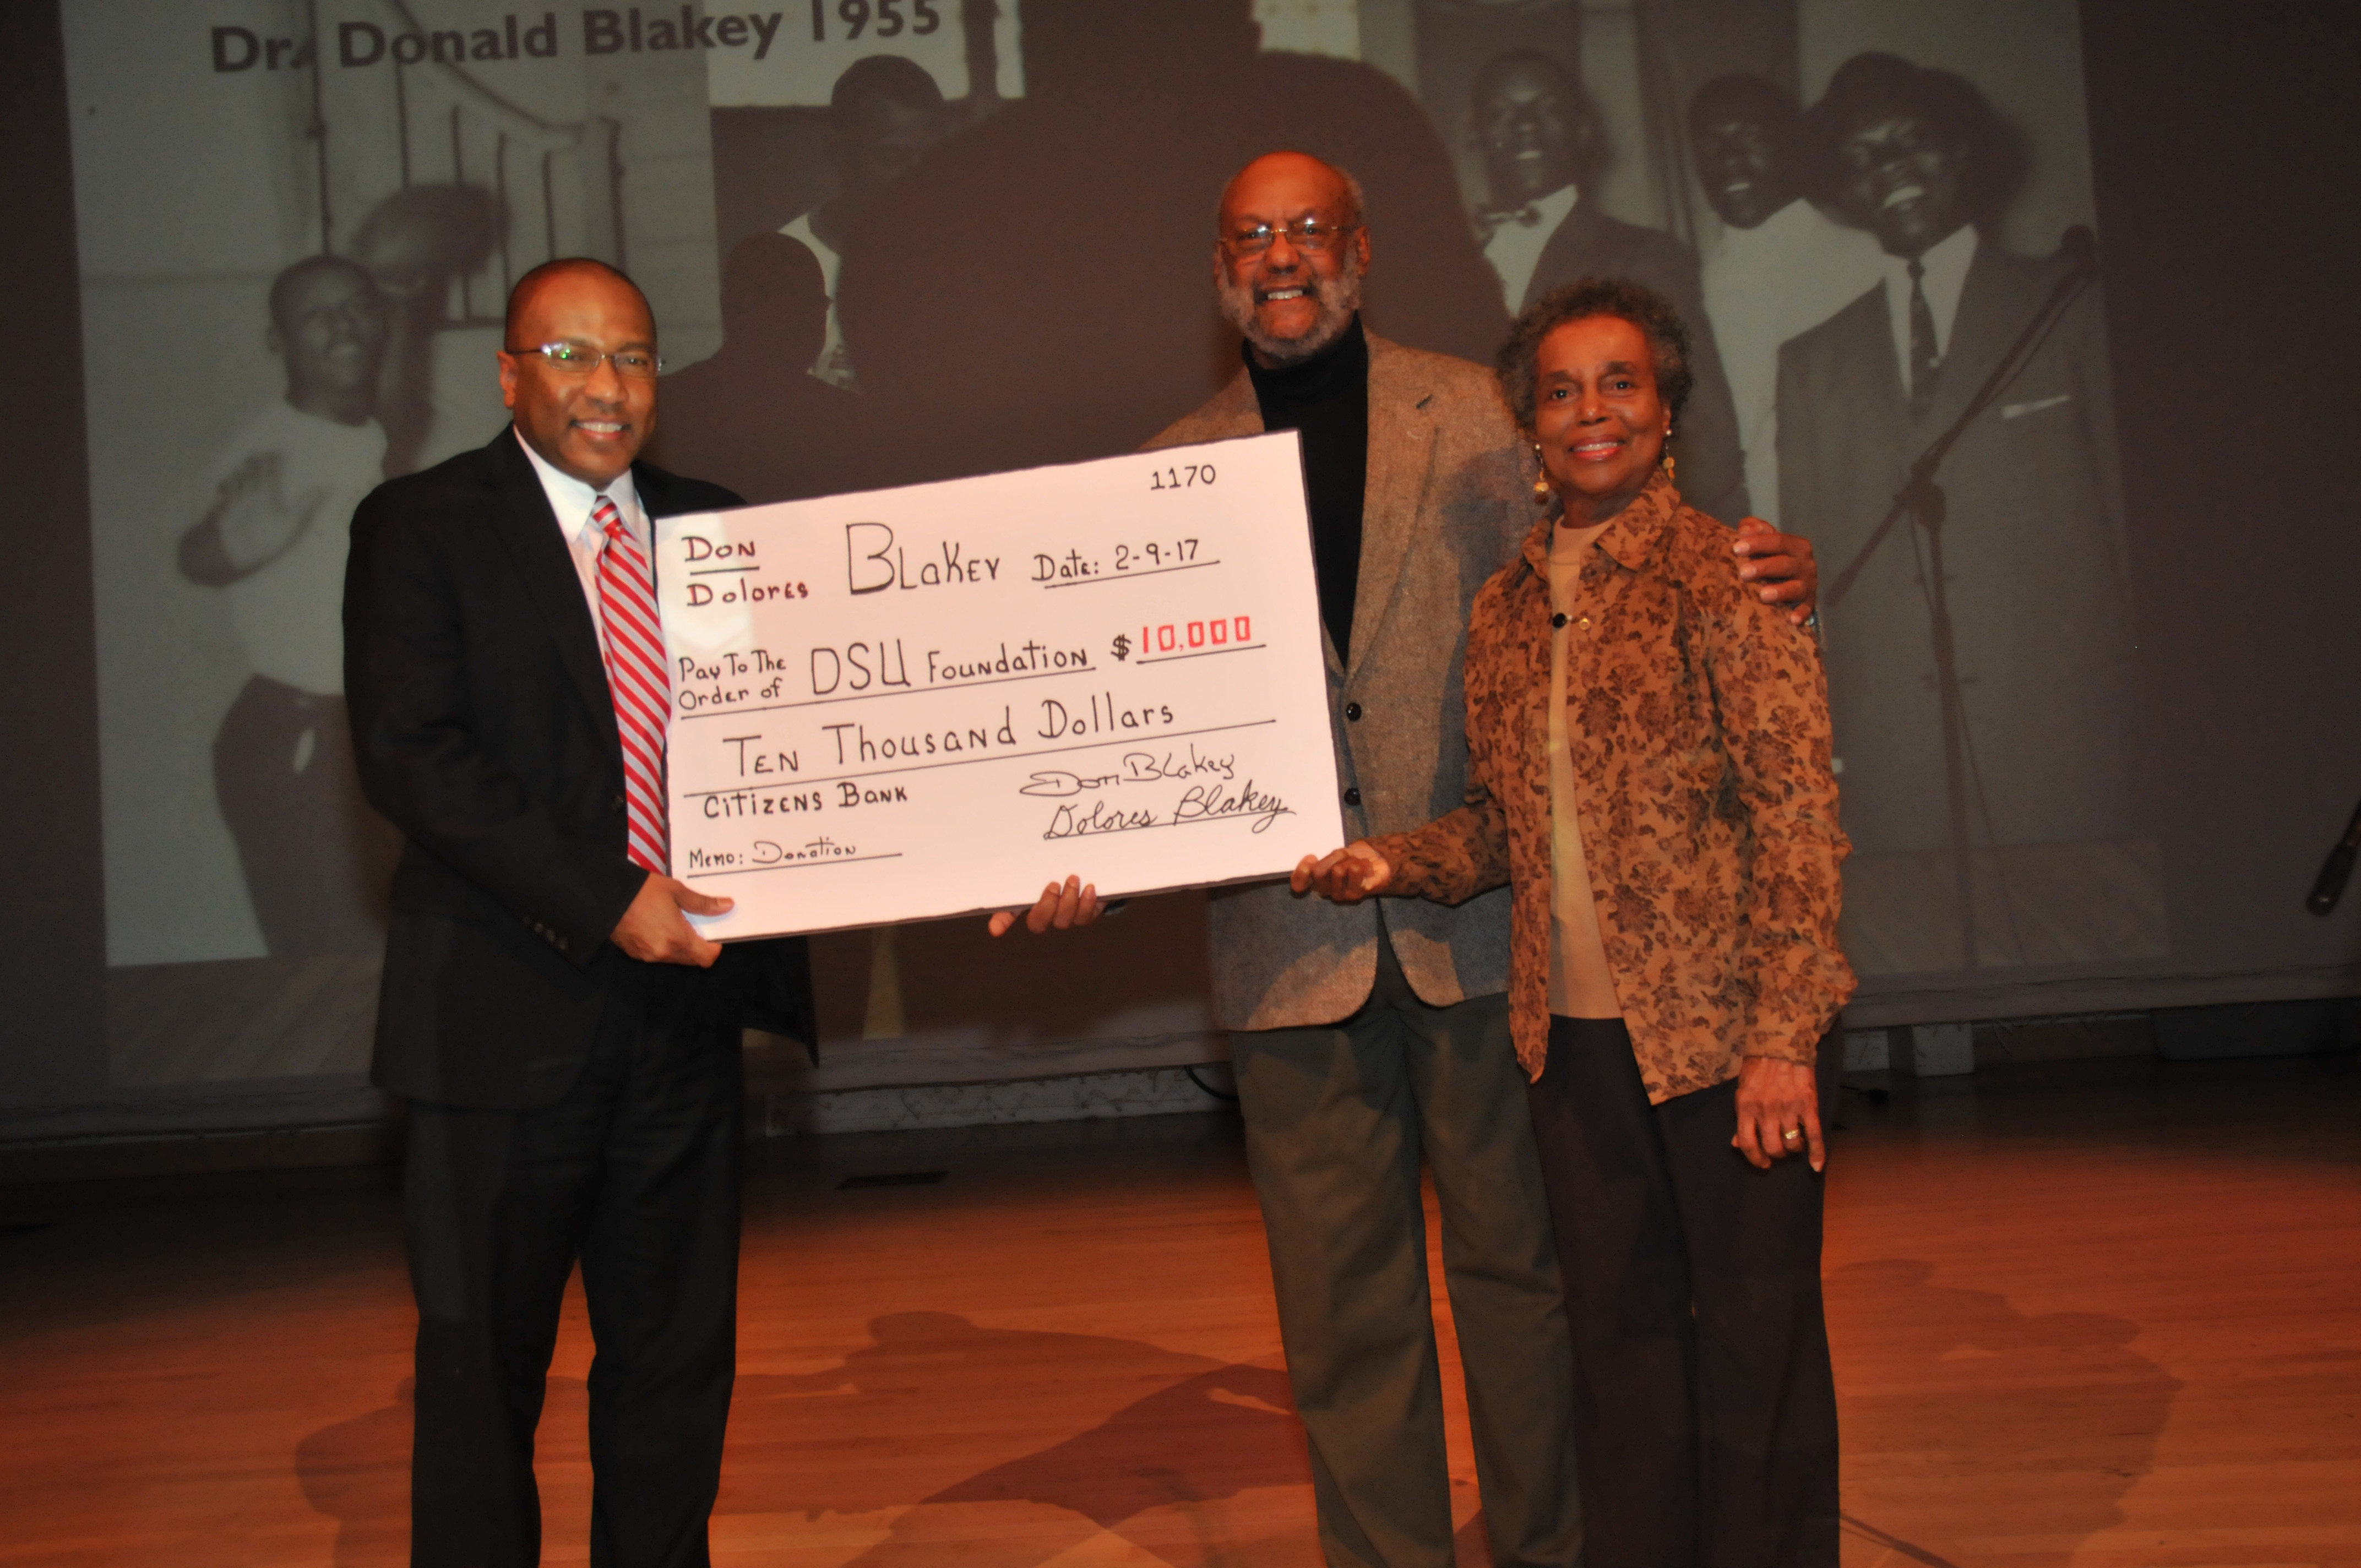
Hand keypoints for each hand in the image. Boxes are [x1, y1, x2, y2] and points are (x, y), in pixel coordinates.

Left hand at [213, 451, 328, 571]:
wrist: (234, 552)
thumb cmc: (268, 540)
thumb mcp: (295, 523)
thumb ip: (309, 503)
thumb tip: (326, 486)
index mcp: (269, 493)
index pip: (272, 471)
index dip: (274, 460)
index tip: (277, 452)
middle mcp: (250, 491)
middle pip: (252, 471)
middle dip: (255, 461)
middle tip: (257, 454)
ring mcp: (234, 499)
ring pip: (236, 478)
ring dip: (241, 470)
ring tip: (243, 465)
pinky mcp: (221, 508)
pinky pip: (223, 491)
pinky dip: (225, 484)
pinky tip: (225, 483)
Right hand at [610, 874, 731, 966]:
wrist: (604, 897)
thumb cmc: (642, 891)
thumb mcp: (676, 891)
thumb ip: (702, 903)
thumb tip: (726, 905)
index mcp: (678, 940)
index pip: (706, 958)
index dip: (714, 948)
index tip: (714, 934)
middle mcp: (664, 953)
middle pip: (691, 960)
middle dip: (698, 947)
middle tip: (696, 926)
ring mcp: (648, 956)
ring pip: (674, 958)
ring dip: (680, 947)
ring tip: (675, 923)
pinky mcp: (634, 953)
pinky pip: (656, 955)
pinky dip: (662, 945)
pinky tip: (657, 927)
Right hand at [988, 875, 1101, 936]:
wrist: (1088, 866)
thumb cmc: (1059, 868)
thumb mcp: (1041, 868)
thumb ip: (1025, 871)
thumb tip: (1006, 878)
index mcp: (1027, 901)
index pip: (1006, 915)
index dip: (1001, 922)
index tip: (995, 929)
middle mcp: (1044, 914)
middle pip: (1038, 923)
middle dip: (1047, 906)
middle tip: (1055, 884)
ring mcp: (1065, 917)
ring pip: (1063, 921)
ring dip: (1069, 901)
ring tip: (1073, 879)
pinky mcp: (1086, 915)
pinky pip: (1085, 918)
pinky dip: (1087, 903)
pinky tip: (1089, 888)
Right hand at [1290, 842, 1391, 902]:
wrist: (1378, 862)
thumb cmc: (1354, 860)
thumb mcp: (1337, 855)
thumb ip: (1325, 862)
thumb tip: (1313, 866)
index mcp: (1317, 880)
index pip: (1298, 882)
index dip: (1300, 873)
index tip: (1311, 857)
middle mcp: (1327, 891)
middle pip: (1318, 873)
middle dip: (1334, 857)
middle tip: (1345, 856)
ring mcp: (1342, 895)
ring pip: (1337, 870)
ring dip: (1350, 860)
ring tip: (1358, 863)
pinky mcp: (1357, 894)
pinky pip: (1354, 872)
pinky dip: (1362, 863)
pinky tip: (1367, 866)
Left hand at [1732, 518, 1818, 625]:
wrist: (1792, 579)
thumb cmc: (1772, 556)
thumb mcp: (1766, 540)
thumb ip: (1756, 529)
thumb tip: (1745, 529)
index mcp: (1795, 545)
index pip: (1777, 541)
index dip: (1757, 543)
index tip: (1736, 548)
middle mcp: (1805, 564)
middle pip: (1785, 564)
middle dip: (1764, 567)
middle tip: (1743, 573)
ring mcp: (1808, 584)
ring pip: (1796, 587)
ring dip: (1781, 591)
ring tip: (1763, 595)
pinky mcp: (1809, 602)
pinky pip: (1807, 609)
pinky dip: (1801, 614)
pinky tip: (1793, 620)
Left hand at [1732, 1055, 1824, 1170]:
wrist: (1782, 1044)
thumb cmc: (1758, 1067)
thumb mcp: (1742, 1090)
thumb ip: (1740, 1117)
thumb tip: (1735, 1144)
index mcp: (1746, 1107)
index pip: (1747, 1143)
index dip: (1754, 1158)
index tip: (1762, 1163)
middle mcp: (1766, 1111)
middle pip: (1772, 1147)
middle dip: (1776, 1154)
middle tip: (1779, 1151)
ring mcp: (1788, 1108)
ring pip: (1792, 1144)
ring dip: (1793, 1149)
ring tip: (1793, 1143)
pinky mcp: (1808, 1105)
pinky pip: (1814, 1135)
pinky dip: (1817, 1153)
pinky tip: (1816, 1165)